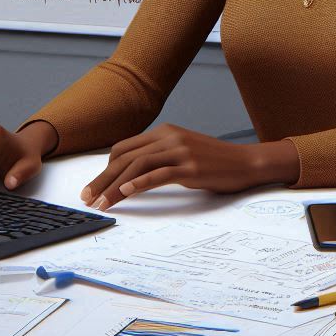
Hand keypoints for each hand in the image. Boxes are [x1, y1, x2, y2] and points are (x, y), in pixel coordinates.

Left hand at [80, 124, 298, 210]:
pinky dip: (140, 182)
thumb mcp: (182, 152)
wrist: (246, 163)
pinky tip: (128, 192)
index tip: (94, 188)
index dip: (104, 169)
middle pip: (125, 157)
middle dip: (103, 179)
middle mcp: (169, 137)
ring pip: (137, 165)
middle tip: (88, 199)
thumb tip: (130, 175)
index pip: (123, 148)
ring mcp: (180, 151)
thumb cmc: (213, 162)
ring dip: (115, 186)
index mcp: (164, 132)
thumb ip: (159, 157)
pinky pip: (159, 174)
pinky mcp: (190, 167)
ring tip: (103, 203)